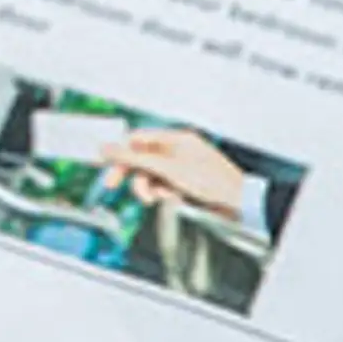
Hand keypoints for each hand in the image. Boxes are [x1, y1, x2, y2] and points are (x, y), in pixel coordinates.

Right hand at [103, 126, 248, 213]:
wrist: (238, 202)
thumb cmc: (211, 181)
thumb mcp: (165, 169)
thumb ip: (134, 159)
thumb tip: (106, 149)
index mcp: (174, 139)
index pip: (137, 139)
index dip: (119, 151)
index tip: (104, 163)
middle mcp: (176, 151)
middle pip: (141, 159)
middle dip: (131, 174)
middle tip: (113, 185)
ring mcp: (180, 168)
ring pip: (150, 175)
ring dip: (147, 187)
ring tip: (154, 198)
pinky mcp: (184, 183)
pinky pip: (162, 186)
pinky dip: (162, 194)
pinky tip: (171, 199)